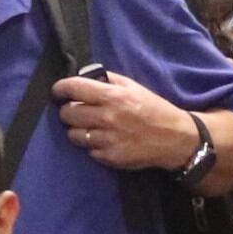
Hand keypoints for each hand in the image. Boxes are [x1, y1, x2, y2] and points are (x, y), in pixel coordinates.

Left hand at [52, 69, 201, 171]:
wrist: (174, 138)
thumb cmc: (153, 108)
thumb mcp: (133, 87)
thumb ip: (109, 80)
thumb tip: (85, 77)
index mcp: (112, 96)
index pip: (74, 88)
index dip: (61, 88)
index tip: (58, 91)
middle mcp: (106, 117)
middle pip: (68, 114)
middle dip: (68, 111)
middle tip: (75, 110)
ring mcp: (106, 139)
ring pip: (73, 134)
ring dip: (77, 129)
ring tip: (88, 126)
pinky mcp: (109, 157)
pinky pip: (88, 150)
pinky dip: (91, 144)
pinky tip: (102, 139)